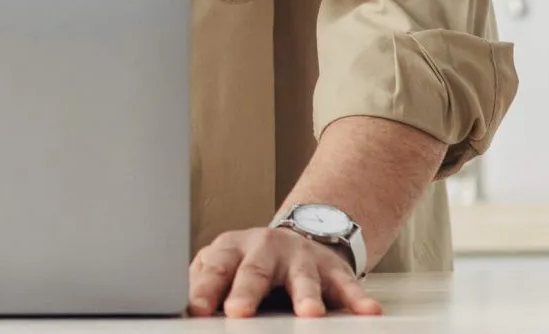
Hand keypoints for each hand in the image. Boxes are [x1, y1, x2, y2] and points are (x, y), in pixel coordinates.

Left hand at [188, 227, 381, 317]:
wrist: (299, 235)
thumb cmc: (250, 261)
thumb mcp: (222, 265)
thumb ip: (204, 282)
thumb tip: (180, 306)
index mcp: (232, 249)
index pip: (215, 270)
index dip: (204, 290)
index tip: (196, 310)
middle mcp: (265, 249)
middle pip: (255, 272)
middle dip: (247, 292)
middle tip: (238, 312)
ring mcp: (301, 257)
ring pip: (303, 278)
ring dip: (306, 296)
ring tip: (308, 314)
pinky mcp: (332, 268)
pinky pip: (347, 284)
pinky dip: (358, 298)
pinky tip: (368, 311)